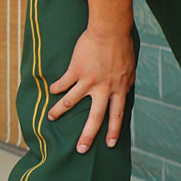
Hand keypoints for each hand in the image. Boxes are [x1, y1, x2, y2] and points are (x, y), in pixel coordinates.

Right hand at [47, 28, 135, 152]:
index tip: (109, 144)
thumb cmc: (122, 47)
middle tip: (81, 149)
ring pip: (71, 102)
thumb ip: (125, 83)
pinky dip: (55, 88)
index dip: (114, 130)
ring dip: (59, 111)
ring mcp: (89, 80)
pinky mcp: (76, 71)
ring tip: (51, 118)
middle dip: (88, 135)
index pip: (117, 114)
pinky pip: (62, 84)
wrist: (110, 30)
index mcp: (119, 87)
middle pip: (95, 117)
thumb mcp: (129, 68)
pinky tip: (51, 90)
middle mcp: (104, 88)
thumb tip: (123, 93)